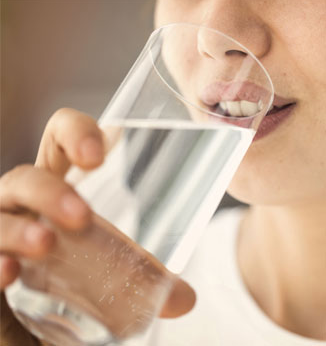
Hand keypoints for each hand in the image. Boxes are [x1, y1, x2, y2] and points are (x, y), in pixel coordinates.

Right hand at [0, 108, 195, 344]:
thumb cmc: (73, 273)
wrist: (35, 315)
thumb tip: (184, 298)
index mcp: (56, 186)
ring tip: (43, 243)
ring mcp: (2, 229)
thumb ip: (140, 275)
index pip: (58, 140)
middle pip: (25, 177)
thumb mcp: (108, 264)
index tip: (98, 156)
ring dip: (17, 228)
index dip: (74, 133)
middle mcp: (24, 204)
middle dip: (50, 191)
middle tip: (82, 216)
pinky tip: (9, 273)